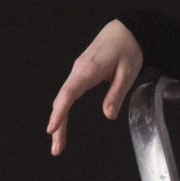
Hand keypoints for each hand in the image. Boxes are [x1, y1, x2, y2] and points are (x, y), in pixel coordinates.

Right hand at [47, 19, 143, 154]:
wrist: (124, 30)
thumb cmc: (127, 49)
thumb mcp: (128, 73)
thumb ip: (116, 94)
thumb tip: (108, 115)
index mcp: (88, 70)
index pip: (69, 94)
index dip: (60, 112)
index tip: (52, 128)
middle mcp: (78, 70)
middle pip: (61, 100)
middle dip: (57, 125)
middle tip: (56, 149)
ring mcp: (77, 72)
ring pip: (63, 99)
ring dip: (59, 121)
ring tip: (58, 144)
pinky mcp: (79, 74)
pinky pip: (67, 94)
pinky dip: (62, 111)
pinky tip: (61, 125)